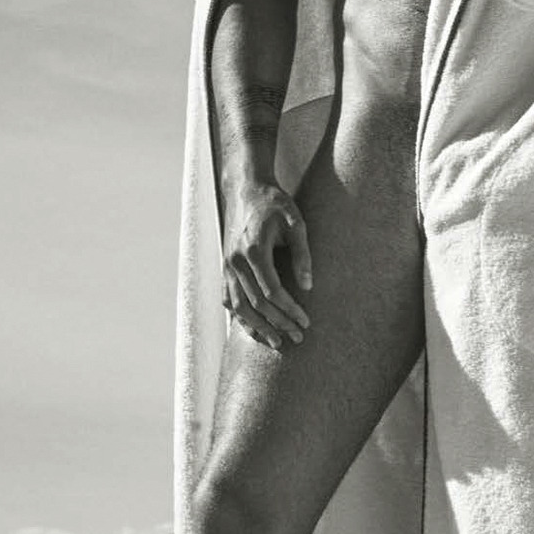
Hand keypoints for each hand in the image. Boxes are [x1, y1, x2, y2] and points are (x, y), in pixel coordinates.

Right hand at [220, 180, 312, 349]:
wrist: (247, 190)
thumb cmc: (275, 205)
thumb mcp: (296, 223)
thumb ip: (302, 255)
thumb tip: (308, 287)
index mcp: (253, 250)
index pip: (272, 291)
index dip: (290, 310)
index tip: (306, 321)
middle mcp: (236, 261)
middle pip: (256, 303)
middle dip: (278, 323)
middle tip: (298, 337)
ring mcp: (227, 266)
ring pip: (238, 306)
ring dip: (258, 327)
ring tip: (277, 342)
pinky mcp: (225, 268)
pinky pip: (229, 299)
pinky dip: (241, 318)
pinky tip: (255, 330)